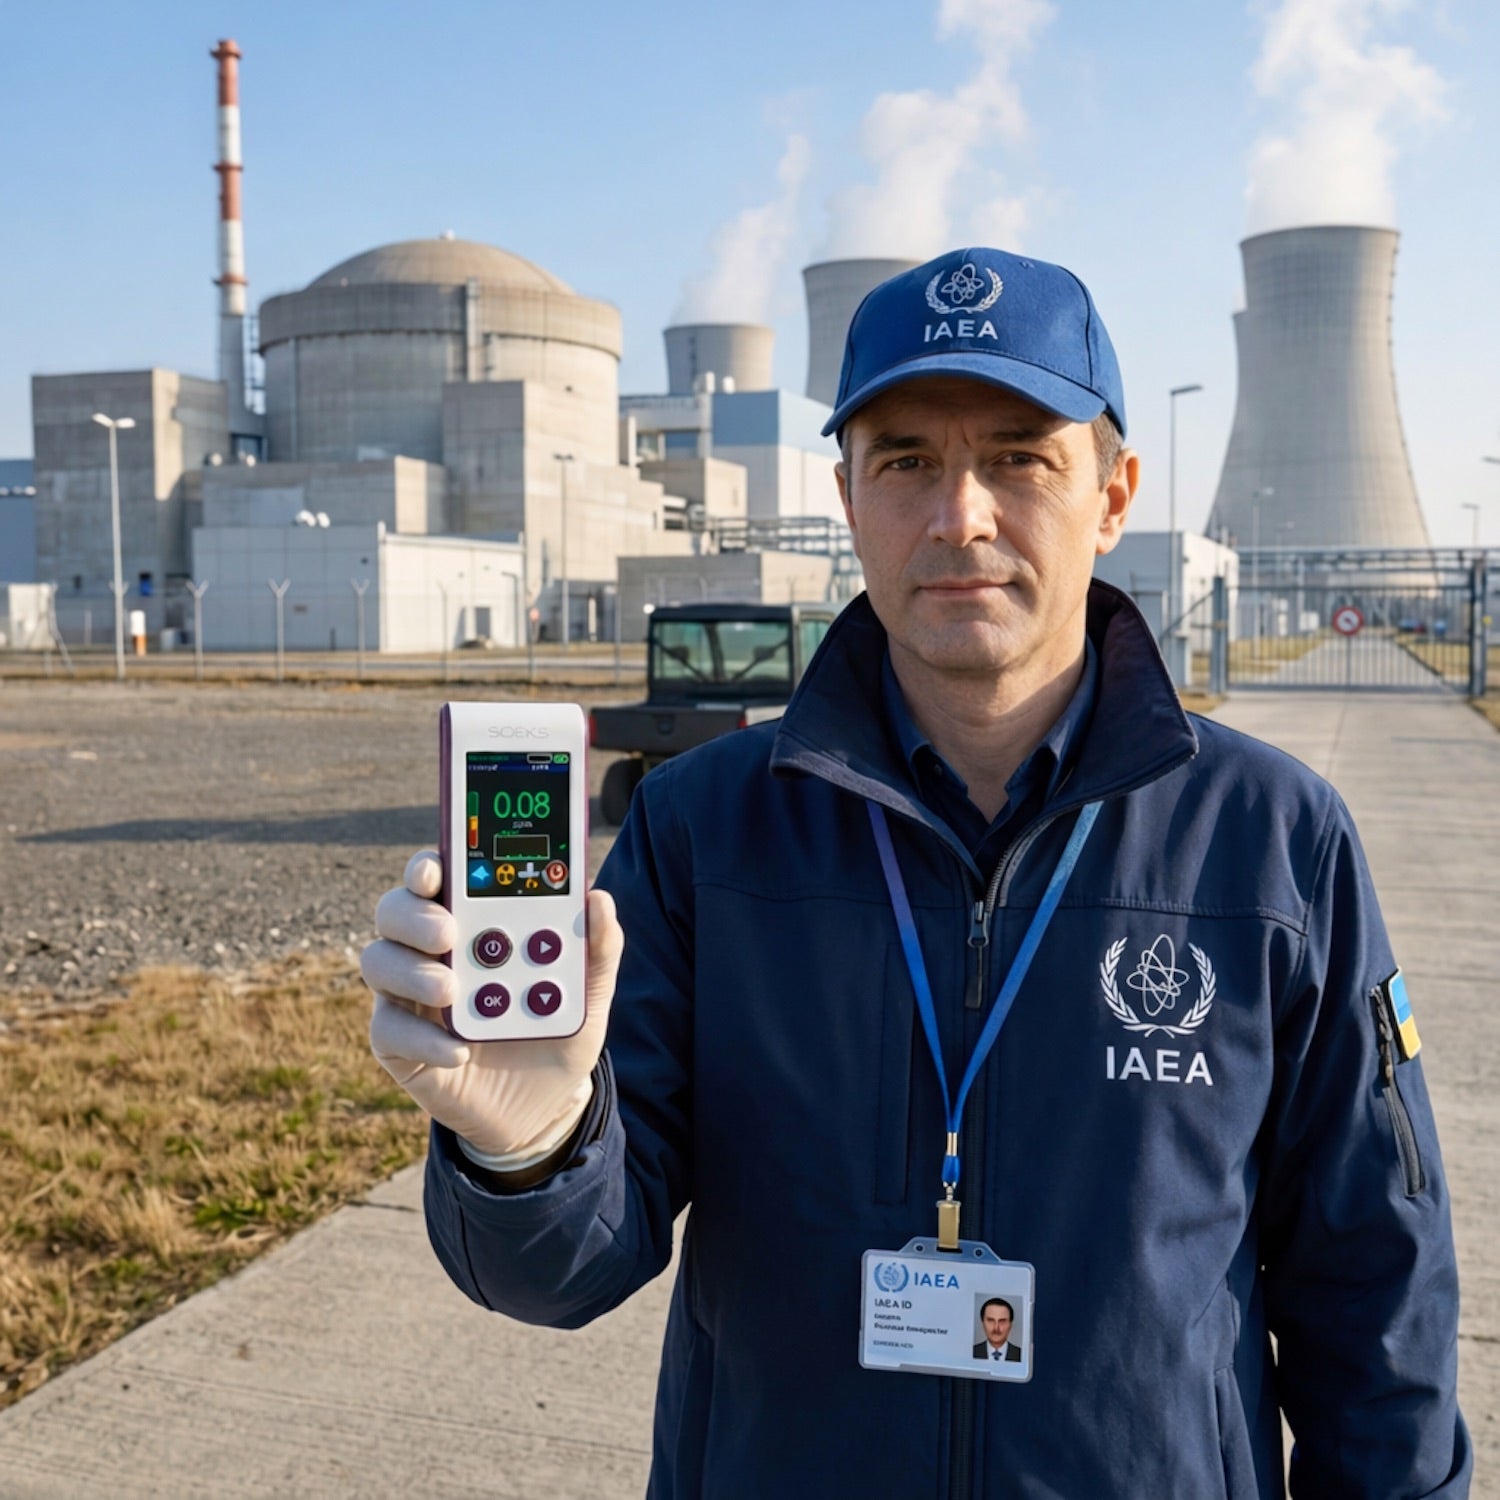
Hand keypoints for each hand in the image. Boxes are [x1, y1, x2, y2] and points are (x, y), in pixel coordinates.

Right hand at [361, 850, 622, 1160]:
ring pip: (378, 961)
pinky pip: (387, 1029)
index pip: (438, 879)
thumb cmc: (555, 1030)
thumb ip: (599, 948)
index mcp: (472, 922)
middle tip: (448, 932)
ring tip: (451, 991)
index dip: (427, 865)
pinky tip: (458, 1049)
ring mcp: (409, 995)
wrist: (542, 1106)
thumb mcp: (587, 992)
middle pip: (394, 910)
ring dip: (411, 971)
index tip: (435, 867)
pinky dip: (421, 1037)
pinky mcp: (398, 1044)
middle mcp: (431, 950)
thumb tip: (600, 899)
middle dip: (414, 913)